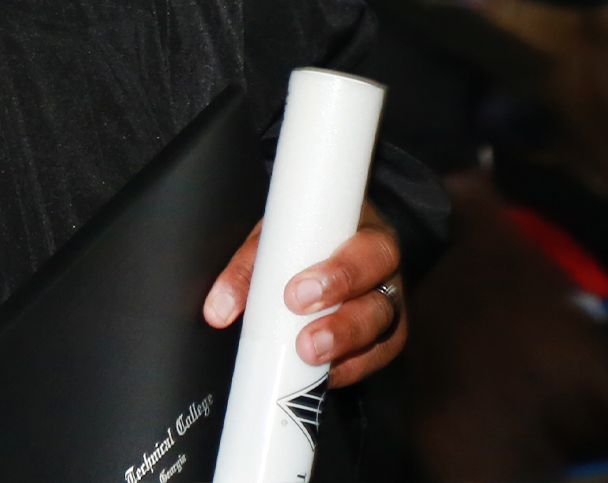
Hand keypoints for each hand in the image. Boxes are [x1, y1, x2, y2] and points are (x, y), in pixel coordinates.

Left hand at [202, 201, 407, 387]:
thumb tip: (218, 310)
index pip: (368, 252)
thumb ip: (249, 268)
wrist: (331, 231)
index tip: (295, 294)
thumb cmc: (306, 233)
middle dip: (341, 326)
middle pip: (379, 302)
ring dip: (343, 350)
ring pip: (382, 334)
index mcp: (368, 235)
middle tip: (304, 340)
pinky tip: (324, 376)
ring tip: (309, 359)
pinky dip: (349, 369)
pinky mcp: (386, 336)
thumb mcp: (277, 236)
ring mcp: (389, 306)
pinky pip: (376, 357)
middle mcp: (386, 273)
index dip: (338, 276)